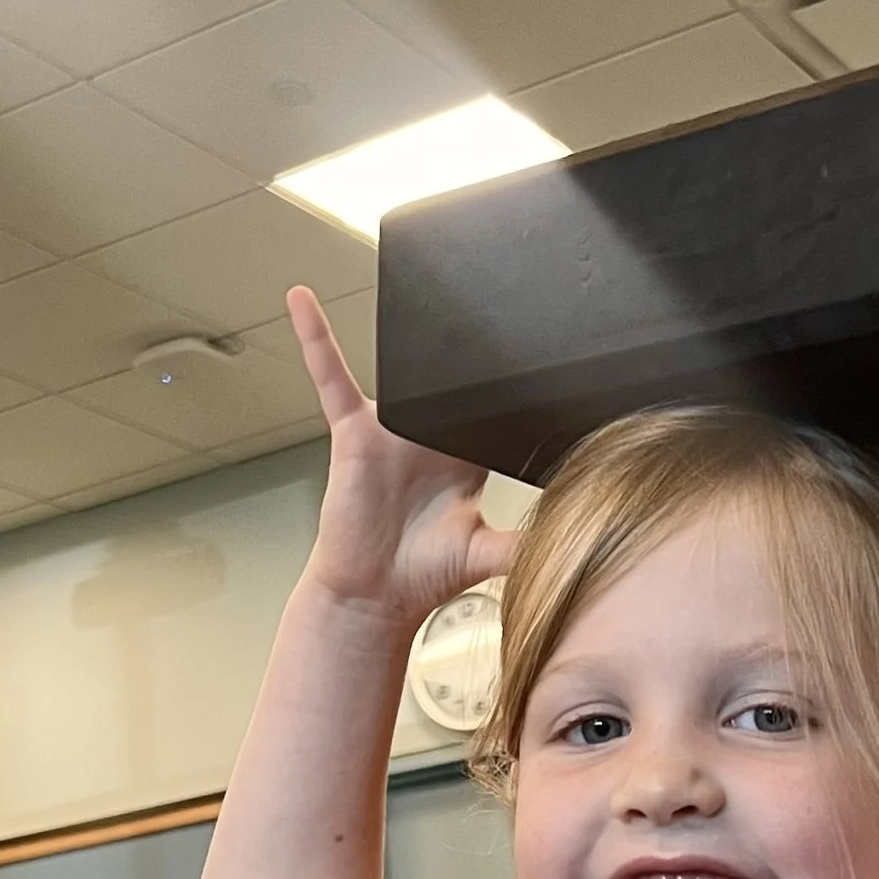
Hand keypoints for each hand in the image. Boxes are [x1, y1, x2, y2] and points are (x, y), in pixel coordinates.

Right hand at [289, 289, 517, 629]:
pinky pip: (330, 378)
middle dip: (469, 349)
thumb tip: (575, 534)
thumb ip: (524, 541)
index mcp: (464, 461)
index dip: (514, 388)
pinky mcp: (353, 433)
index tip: (540, 353)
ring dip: (405, 334)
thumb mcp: (486, 555)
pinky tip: (303, 300)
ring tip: (425, 283)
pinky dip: (315, 339)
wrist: (374, 595)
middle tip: (494, 298)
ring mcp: (388, 433)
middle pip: (451, 384)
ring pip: (397, 373)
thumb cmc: (424, 576)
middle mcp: (427, 440)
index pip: (495, 414)